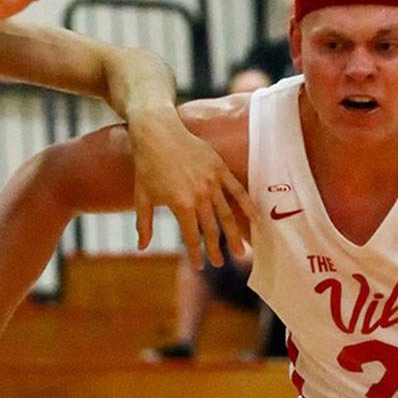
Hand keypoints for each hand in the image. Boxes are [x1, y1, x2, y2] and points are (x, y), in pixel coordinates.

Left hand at [126, 111, 255, 267]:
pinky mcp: (220, 169)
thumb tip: (142, 247)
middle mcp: (200, 196)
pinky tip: (256, 220)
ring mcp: (212, 182)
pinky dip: (247, 206)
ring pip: (227, 215)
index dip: (195, 254)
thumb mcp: (142, 197)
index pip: (192, 237)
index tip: (199, 266)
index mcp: (181, 205)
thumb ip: (144, 224)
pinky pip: (237, 191)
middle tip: (220, 263)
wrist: (157, 131)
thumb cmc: (147, 165)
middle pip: (212, 229)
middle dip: (216, 249)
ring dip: (233, 235)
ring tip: (240, 252)